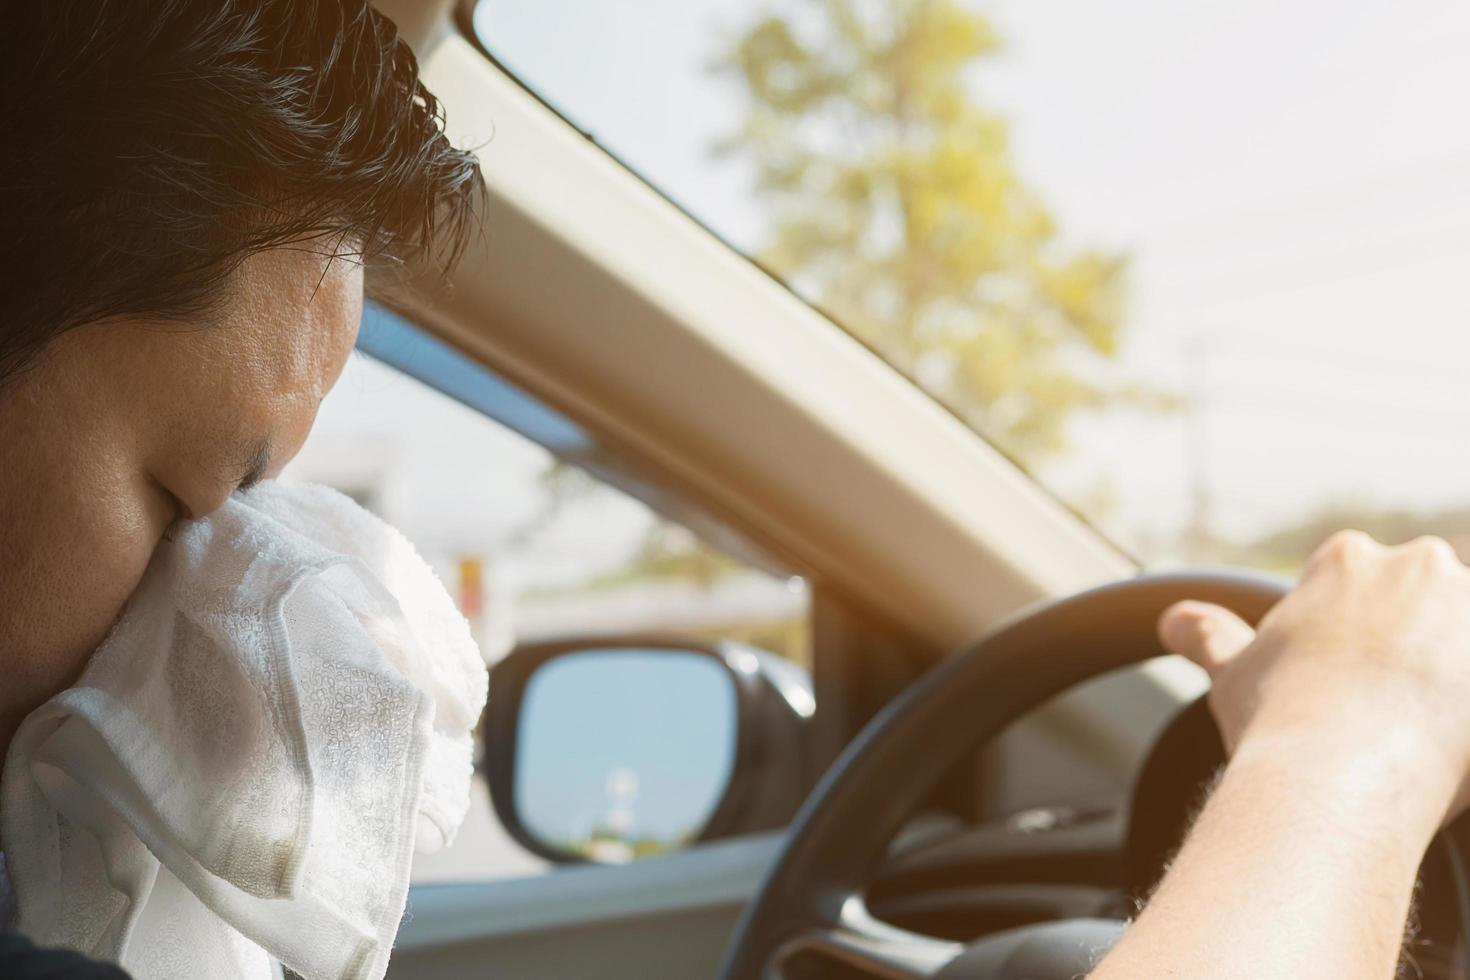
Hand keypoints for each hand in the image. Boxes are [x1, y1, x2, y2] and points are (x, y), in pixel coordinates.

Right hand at [1160, 530, 1469, 819]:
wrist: (1338, 776)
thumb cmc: (1278, 720)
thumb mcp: (1233, 673)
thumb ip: (1208, 637)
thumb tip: (1173, 619)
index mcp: (1346, 560)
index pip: (1365, 587)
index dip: (1359, 640)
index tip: (1350, 686)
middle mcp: (1418, 565)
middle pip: (1429, 602)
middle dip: (1417, 648)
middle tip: (1391, 711)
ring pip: (1466, 638)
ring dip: (1454, 675)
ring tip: (1432, 729)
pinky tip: (1452, 738)